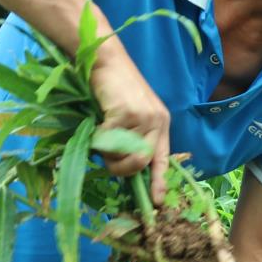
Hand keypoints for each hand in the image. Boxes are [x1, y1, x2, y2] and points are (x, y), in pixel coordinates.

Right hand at [89, 36, 170, 202]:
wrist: (106, 60)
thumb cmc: (114, 87)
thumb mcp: (132, 113)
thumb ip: (133, 137)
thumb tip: (125, 163)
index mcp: (162, 123)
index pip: (163, 158)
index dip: (159, 181)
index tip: (157, 201)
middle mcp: (157, 121)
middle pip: (142, 162)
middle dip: (122, 169)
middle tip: (108, 160)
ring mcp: (143, 117)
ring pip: (123, 154)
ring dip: (107, 152)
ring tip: (102, 135)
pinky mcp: (126, 113)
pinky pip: (109, 142)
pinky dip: (98, 138)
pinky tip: (98, 122)